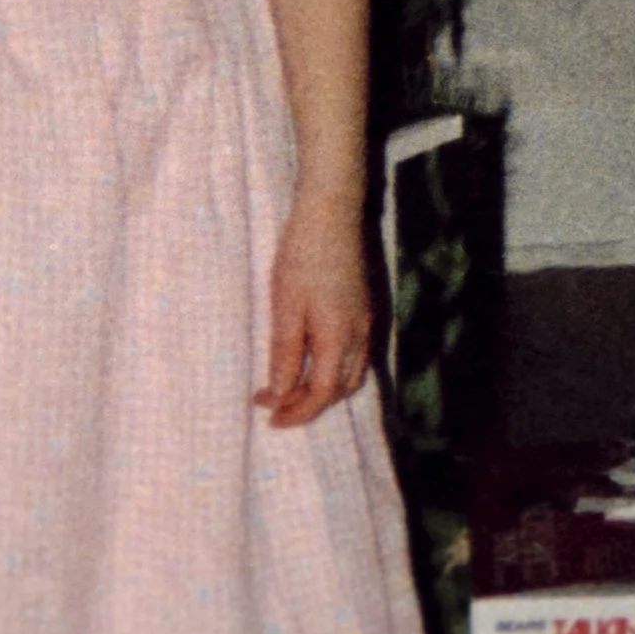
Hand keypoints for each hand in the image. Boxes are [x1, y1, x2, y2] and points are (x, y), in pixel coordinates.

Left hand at [257, 193, 372, 427]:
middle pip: (342, 388)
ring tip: (290, 388)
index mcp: (339, 337)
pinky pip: (355, 355)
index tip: (269, 418)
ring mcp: (365, 322)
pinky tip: (312, 361)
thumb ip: (286, 353)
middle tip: (274, 406)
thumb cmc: (302, 257)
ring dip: (324, 389)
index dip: (298, 411)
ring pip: (352, 373)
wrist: (332, 215)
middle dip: (310, 404)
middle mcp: (359, 335)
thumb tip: (281, 392)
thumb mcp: (285, 307)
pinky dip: (334, 370)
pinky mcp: (364, 310)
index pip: (323, 392)